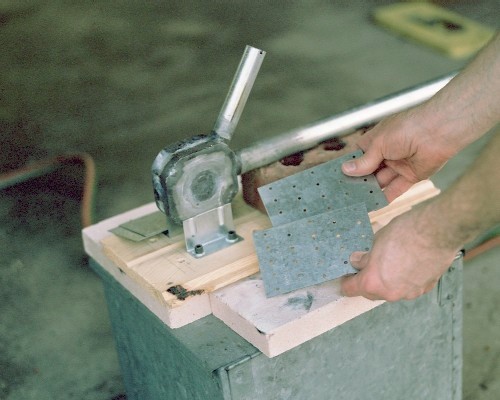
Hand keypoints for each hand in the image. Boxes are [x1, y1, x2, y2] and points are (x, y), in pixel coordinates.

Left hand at [340, 204, 457, 301]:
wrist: (437, 231)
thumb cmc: (404, 233)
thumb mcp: (376, 241)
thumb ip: (366, 257)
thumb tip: (358, 262)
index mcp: (372, 282)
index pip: (351, 289)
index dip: (346, 282)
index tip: (345, 278)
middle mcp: (390, 293)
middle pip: (371, 292)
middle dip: (367, 282)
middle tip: (365, 267)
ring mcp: (409, 293)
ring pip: (391, 291)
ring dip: (387, 281)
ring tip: (389, 263)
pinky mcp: (425, 288)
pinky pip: (408, 287)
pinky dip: (404, 279)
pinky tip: (407, 264)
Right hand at [342, 108, 454, 201]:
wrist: (438, 131)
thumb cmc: (407, 129)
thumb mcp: (379, 144)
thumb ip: (364, 161)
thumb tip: (346, 170)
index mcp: (376, 140)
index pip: (358, 156)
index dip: (348, 166)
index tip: (336, 178)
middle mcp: (386, 153)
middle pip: (368, 171)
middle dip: (358, 181)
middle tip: (345, 194)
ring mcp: (398, 165)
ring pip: (380, 181)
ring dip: (370, 190)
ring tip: (356, 201)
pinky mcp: (411, 176)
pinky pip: (396, 189)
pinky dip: (386, 197)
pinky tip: (374, 205)